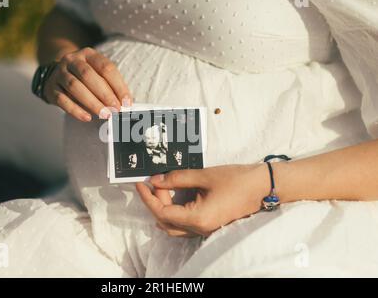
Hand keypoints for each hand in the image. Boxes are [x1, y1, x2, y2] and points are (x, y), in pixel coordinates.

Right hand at [43, 47, 131, 121]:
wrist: (56, 75)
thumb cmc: (84, 78)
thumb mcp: (98, 74)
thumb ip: (111, 86)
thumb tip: (125, 103)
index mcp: (89, 54)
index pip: (106, 68)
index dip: (118, 85)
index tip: (126, 101)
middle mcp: (72, 60)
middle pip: (88, 75)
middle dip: (105, 94)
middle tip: (115, 108)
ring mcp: (60, 73)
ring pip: (75, 87)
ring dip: (92, 103)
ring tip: (104, 114)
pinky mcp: (51, 88)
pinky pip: (62, 99)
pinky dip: (76, 110)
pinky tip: (87, 117)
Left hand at [136, 165, 269, 236]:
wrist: (264, 187)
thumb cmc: (237, 180)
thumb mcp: (204, 175)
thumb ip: (177, 179)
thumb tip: (156, 180)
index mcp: (197, 218)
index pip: (162, 212)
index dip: (148, 197)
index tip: (140, 183)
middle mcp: (200, 229)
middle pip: (166, 221)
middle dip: (155, 201)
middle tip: (154, 181)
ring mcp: (206, 229)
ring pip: (174, 226)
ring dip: (164, 209)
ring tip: (161, 189)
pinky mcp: (210, 224)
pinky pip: (185, 225)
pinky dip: (174, 213)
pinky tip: (173, 199)